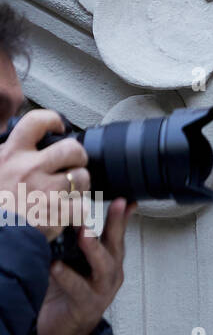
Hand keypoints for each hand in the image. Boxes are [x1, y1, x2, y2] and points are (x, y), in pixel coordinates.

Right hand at [0, 110, 89, 240]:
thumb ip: (7, 155)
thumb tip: (20, 139)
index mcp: (10, 156)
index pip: (36, 122)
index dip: (53, 120)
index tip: (60, 128)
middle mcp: (28, 169)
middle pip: (73, 149)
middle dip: (78, 158)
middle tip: (72, 167)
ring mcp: (45, 190)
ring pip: (83, 177)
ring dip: (80, 186)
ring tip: (66, 194)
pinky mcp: (57, 212)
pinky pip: (83, 205)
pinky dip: (78, 212)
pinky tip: (65, 214)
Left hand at [35, 198, 134, 334]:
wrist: (64, 333)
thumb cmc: (69, 295)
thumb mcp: (76, 264)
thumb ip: (77, 244)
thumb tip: (70, 215)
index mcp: (110, 263)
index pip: (118, 235)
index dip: (123, 217)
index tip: (127, 199)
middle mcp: (110, 275)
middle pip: (116, 246)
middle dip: (117, 224)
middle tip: (117, 204)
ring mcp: (101, 291)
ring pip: (104, 267)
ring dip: (94, 249)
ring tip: (84, 233)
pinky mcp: (86, 306)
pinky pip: (78, 289)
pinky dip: (68, 277)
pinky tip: (56, 266)